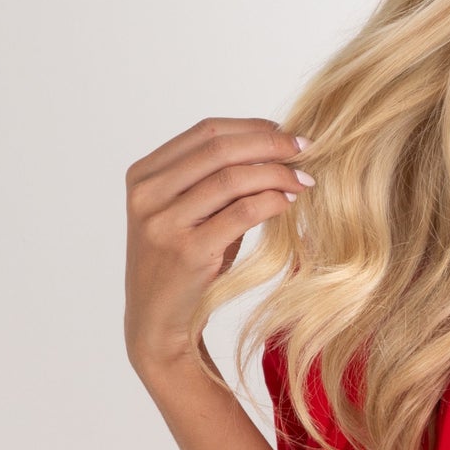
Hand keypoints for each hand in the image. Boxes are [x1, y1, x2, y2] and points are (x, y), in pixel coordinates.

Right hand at [124, 116, 312, 377]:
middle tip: (305, 149)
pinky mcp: (188, 252)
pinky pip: (241, 213)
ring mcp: (164, 223)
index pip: (205, 132)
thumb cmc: (181, 264)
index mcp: (144, 175)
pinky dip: (271, 202)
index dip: (252, 128)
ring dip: (277, 174)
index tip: (286, 134)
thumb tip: (274, 147)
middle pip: (220, 148)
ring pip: (232, 178)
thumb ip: (215, 180)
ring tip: (304, 180)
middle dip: (270, 145)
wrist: (157, 321)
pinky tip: (289, 203)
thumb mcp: (189, 214)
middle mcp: (147, 194)